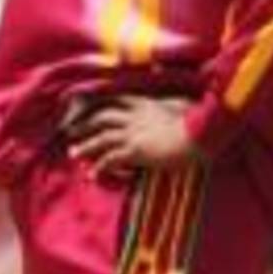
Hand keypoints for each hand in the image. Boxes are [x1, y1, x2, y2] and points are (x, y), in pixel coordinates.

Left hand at [65, 96, 198, 178]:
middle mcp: (136, 116)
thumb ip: (172, 104)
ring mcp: (134, 133)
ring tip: (73, 154)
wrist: (201, 135)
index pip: (116, 101)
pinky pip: (110, 159)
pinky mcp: (135, 150)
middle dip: (85, 125)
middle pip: (102, 117)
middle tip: (71, 132)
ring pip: (101, 138)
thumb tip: (175, 98)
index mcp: (146, 104)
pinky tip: (92, 175)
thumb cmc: (197, 124)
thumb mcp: (182, 107)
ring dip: (86, 146)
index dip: (100, 105)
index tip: (87, 109)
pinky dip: (99, 168)